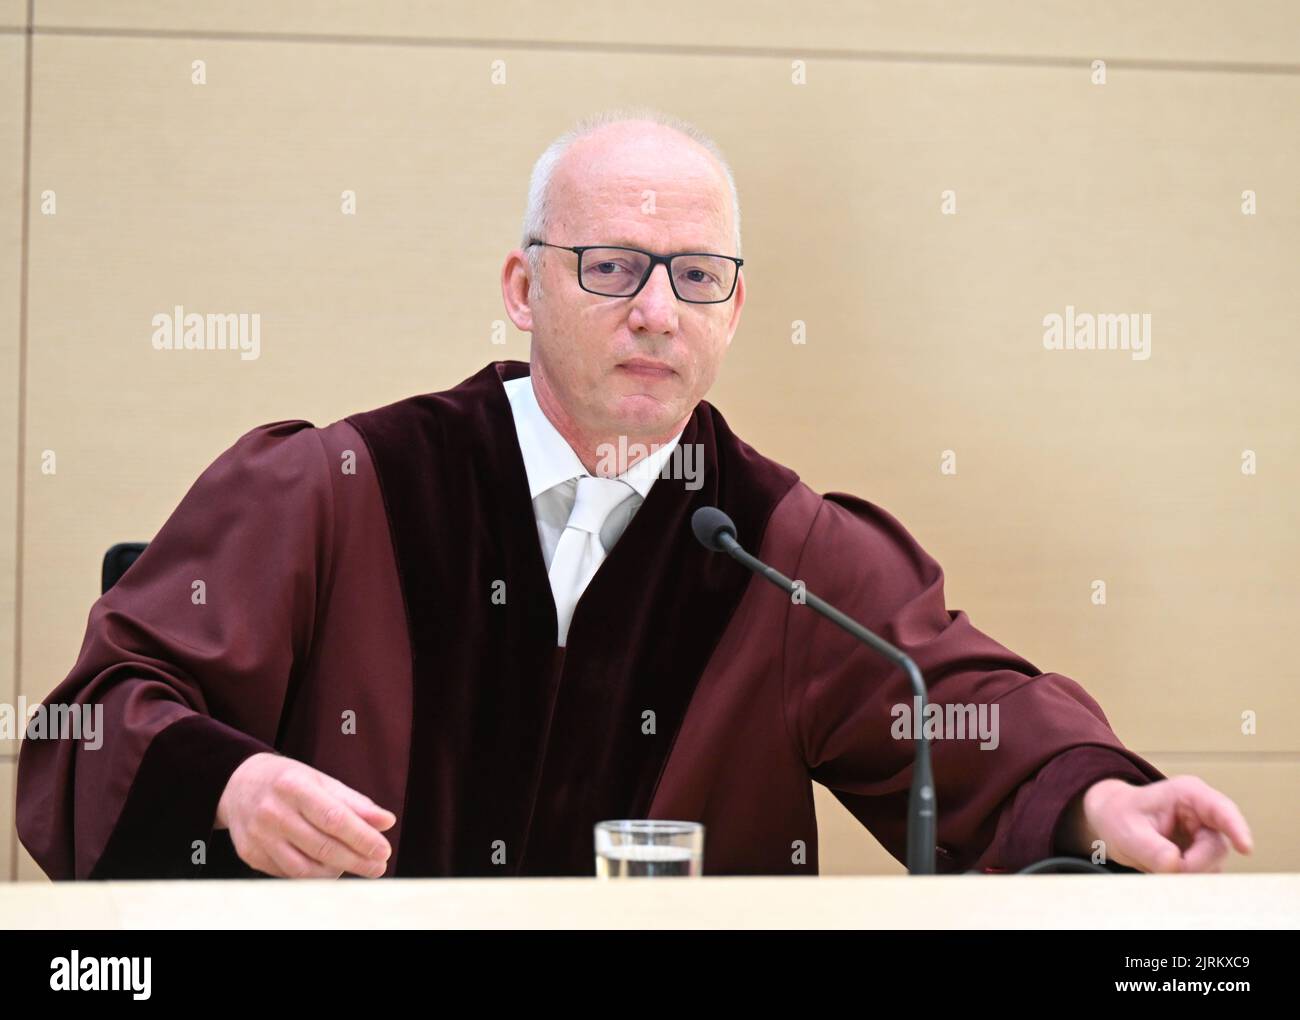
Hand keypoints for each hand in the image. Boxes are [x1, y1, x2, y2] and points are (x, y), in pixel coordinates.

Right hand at [215, 752, 396, 877]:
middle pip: (322, 847)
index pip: (334, 818)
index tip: (384, 851)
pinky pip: (287, 874)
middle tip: (378, 867)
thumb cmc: (290, 781)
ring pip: (304, 868)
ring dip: (335, 872)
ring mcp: (258, 836)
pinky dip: (312, 875)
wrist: (238, 785)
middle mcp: (272, 812)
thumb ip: (355, 803)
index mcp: (294, 786)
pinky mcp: (250, 854)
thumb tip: (387, 822)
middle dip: (356, 861)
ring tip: (354, 866)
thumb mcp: (321, 781)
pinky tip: (327, 867)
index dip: (362, 838)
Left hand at [1062, 775, 1252, 872]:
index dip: (1236, 828)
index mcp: (1188, 795)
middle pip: (1216, 847)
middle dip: (1192, 864)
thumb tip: (1176, 864)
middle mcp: (1203, 815)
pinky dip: (1185, 879)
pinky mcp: (1203, 855)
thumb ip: (1151, 848)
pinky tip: (1162, 869)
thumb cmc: (1120, 816)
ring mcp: (1205, 836)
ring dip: (1186, 873)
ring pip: (1212, 864)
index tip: (1245, 848)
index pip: (1221, 810)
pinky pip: (1204, 874)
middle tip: (1162, 867)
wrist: (1112, 822)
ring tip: (1154, 861)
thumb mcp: (1127, 830)